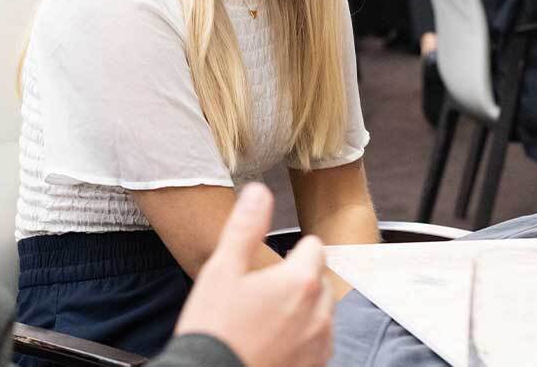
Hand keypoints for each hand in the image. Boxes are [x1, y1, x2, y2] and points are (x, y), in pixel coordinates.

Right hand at [175, 184, 334, 366]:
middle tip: (263, 292)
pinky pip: (319, 343)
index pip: (314, 246)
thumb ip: (244, 227)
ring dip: (303, 309)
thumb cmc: (214, 329)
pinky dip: (303, 337)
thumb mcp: (221, 270)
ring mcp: (319, 344)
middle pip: (320, 279)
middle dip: (299, 279)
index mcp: (301, 281)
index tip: (270, 264)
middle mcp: (319, 313)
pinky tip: (275, 340)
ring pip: (322, 312)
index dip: (292, 250)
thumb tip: (259, 192)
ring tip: (266, 318)